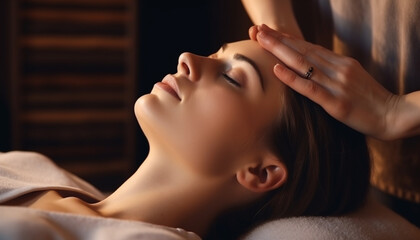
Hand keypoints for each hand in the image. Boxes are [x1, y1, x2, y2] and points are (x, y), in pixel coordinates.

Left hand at [249, 24, 399, 139]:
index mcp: (341, 63)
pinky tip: (276, 69)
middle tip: (259, 30)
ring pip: (303, 64)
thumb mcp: (353, 77)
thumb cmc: (371, 100)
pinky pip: (310, 88)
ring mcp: (336, 84)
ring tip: (261, 41)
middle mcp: (337, 69)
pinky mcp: (336, 103)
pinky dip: (292, 78)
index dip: (289, 39)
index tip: (271, 31)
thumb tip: (314, 67)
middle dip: (279, 40)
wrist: (393, 115)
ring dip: (280, 51)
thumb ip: (334, 71)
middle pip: (302, 51)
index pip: (309, 47)